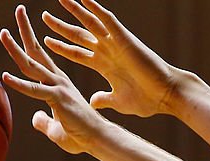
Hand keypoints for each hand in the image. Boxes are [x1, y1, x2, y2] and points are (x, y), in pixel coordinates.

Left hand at [0, 4, 105, 153]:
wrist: (98, 140)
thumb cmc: (81, 135)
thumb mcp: (56, 129)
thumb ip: (43, 122)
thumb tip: (34, 118)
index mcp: (57, 83)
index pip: (40, 57)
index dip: (28, 40)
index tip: (18, 25)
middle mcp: (58, 80)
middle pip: (36, 52)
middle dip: (25, 30)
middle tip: (18, 10)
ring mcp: (59, 88)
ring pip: (32, 66)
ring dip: (16, 49)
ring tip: (3, 34)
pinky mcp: (59, 100)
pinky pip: (36, 91)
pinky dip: (20, 84)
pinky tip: (6, 77)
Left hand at [40, 0, 179, 117]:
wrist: (165, 95)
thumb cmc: (146, 100)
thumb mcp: (118, 101)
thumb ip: (104, 99)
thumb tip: (92, 102)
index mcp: (104, 66)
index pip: (78, 54)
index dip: (62, 48)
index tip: (46, 42)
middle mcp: (107, 51)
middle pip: (79, 35)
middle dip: (61, 27)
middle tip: (44, 17)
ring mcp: (114, 43)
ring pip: (89, 22)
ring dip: (74, 10)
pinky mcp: (123, 38)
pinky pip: (106, 18)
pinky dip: (95, 7)